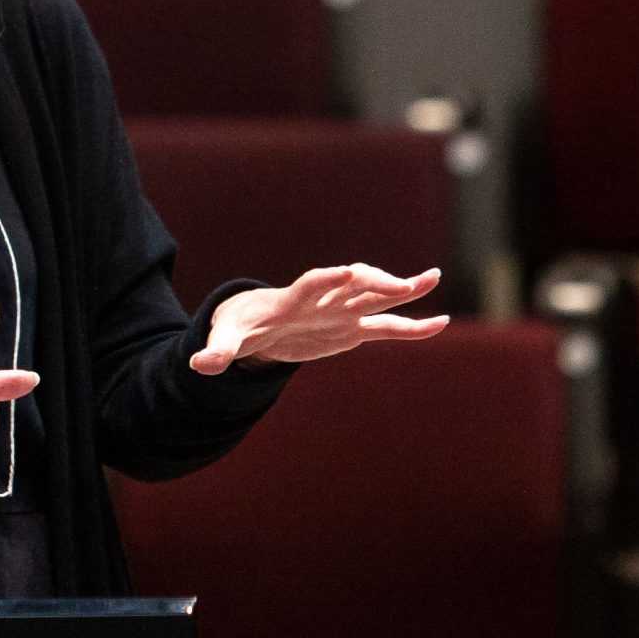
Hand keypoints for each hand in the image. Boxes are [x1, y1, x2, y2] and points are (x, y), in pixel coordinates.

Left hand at [190, 264, 448, 374]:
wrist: (254, 322)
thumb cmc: (238, 328)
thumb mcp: (226, 340)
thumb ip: (216, 352)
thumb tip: (199, 365)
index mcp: (292, 299)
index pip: (312, 283)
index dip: (327, 279)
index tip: (345, 272)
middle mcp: (323, 299)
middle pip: (352, 284)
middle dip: (375, 282)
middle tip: (401, 285)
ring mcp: (341, 312)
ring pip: (377, 298)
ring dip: (404, 289)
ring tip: (432, 279)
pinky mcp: (352, 328)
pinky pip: (387, 327)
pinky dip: (412, 326)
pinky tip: (440, 323)